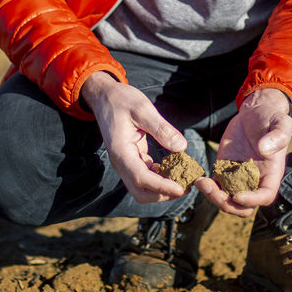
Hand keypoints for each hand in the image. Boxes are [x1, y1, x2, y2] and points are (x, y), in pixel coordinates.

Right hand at [80, 71, 189, 203]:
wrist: (105, 97)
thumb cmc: (121, 100)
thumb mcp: (142, 109)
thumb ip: (161, 129)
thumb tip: (181, 147)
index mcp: (121, 152)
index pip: (141, 179)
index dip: (162, 187)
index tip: (181, 188)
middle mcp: (121, 162)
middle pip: (140, 192)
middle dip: (162, 194)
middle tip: (185, 187)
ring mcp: (126, 162)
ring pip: (143, 187)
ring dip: (162, 188)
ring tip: (184, 179)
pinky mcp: (132, 159)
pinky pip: (146, 175)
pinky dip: (160, 177)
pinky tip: (175, 168)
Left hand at [195, 87, 291, 217]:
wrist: (255, 112)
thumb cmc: (271, 118)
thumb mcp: (280, 123)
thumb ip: (277, 137)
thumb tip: (264, 149)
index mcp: (272, 174)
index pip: (265, 196)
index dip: (252, 200)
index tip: (237, 194)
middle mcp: (255, 180)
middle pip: (244, 207)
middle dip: (228, 205)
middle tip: (214, 191)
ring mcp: (238, 177)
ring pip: (227, 199)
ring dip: (213, 196)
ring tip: (201, 183)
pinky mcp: (225, 169)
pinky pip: (216, 186)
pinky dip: (207, 187)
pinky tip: (198, 179)